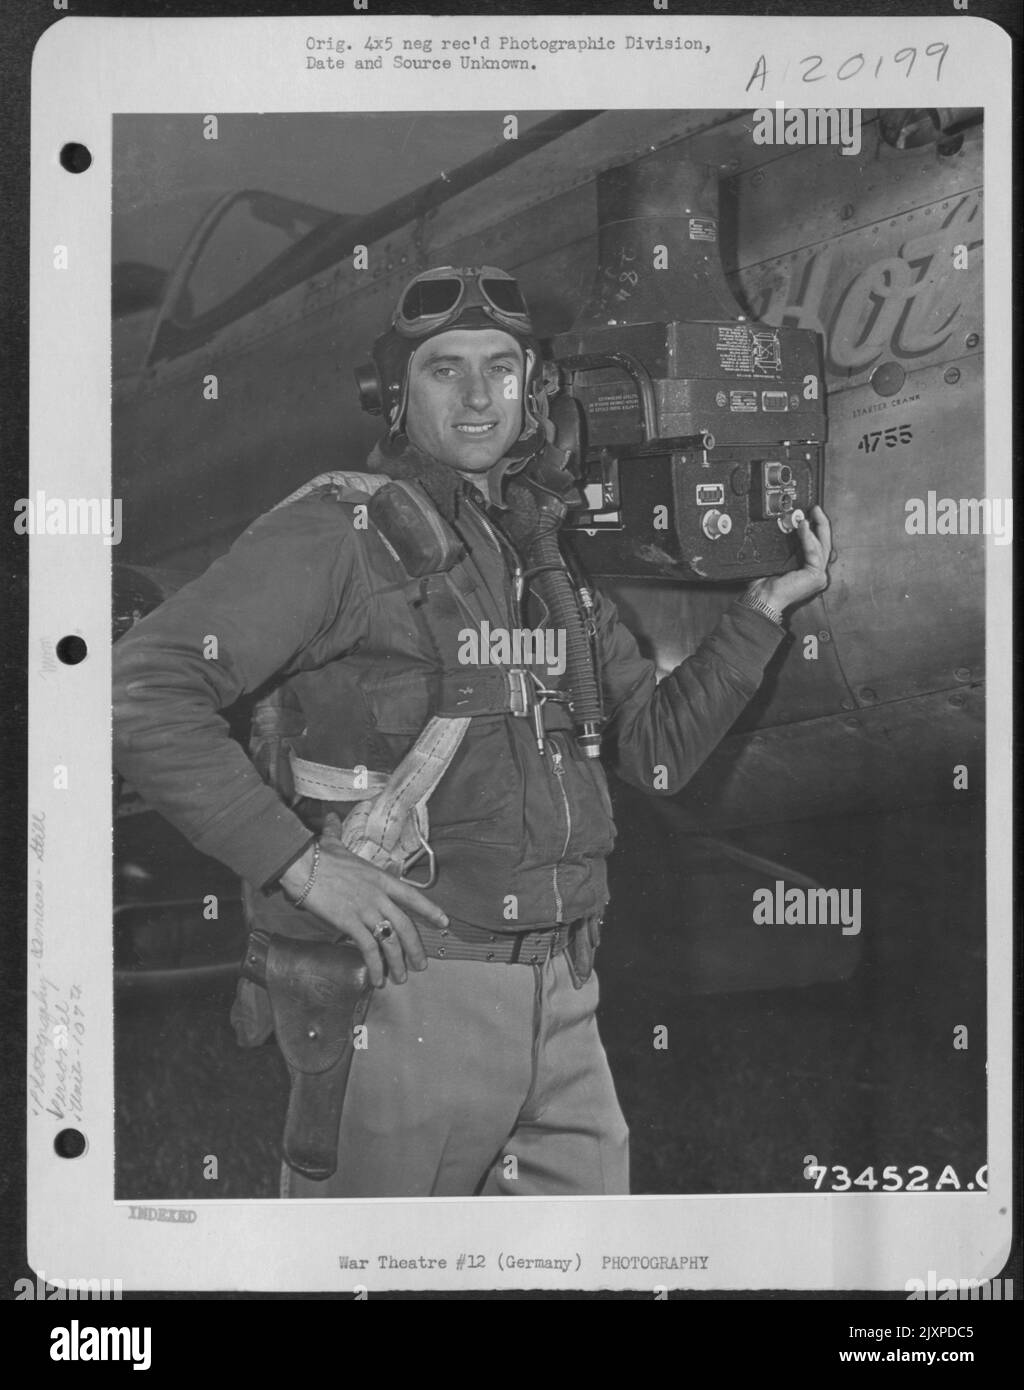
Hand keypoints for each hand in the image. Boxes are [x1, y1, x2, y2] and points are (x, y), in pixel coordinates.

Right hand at [279, 811, 445, 986]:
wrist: (302, 865)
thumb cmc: (318, 855)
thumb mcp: (333, 842)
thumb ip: (336, 832)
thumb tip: (331, 818)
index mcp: (380, 878)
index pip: (413, 895)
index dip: (430, 910)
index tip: (444, 922)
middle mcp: (379, 896)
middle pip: (406, 925)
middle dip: (416, 948)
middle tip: (421, 964)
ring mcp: (366, 910)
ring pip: (391, 941)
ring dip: (398, 962)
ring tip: (401, 977)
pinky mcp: (350, 923)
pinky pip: (369, 949)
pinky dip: (375, 966)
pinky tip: (377, 979)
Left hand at [749, 504, 833, 615]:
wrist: (762, 598)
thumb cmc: (765, 583)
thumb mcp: (778, 559)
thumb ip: (787, 546)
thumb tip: (788, 526)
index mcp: (809, 571)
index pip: (817, 546)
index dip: (816, 529)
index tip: (809, 515)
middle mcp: (817, 574)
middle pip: (824, 544)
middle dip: (821, 524)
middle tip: (816, 509)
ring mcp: (819, 576)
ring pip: (822, 546)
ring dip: (816, 528)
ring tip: (807, 516)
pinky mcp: (816, 576)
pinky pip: (814, 552)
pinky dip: (809, 538)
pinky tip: (803, 527)